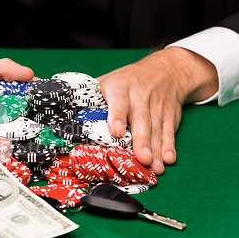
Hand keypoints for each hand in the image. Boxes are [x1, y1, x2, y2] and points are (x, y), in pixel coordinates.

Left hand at [97, 47, 218, 173]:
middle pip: (141, 120)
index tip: (115, 132)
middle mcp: (140, 96)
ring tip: (154, 168)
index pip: (118, 101)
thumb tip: (68, 119)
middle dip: (141, 141)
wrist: (165, 69)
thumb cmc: (127, 81)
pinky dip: (170, 145)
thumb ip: (92, 99)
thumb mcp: (107, 81)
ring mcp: (156, 106)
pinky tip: (168, 159)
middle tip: (142, 159)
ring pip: (156, 128)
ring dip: (156, 149)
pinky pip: (169, 130)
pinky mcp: (169, 114)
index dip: (117, 116)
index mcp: (120, 87)